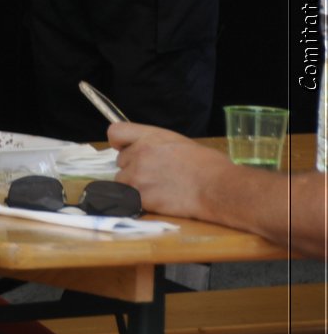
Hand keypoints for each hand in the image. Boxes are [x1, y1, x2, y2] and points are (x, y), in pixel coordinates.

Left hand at [109, 122, 229, 220]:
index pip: (116, 132)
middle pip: (121, 161)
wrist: (218, 188)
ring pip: (122, 182)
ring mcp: (137, 175)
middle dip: (133, 168)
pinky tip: (158, 200)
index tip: (125, 148)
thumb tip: (150, 152)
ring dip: (135, 186)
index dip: (119, 142)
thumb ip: (157, 145)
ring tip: (158, 189)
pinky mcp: (140, 196)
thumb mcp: (180, 143)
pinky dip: (139, 201)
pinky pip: (129, 199)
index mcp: (150, 136)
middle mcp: (139, 153)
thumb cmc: (209, 166)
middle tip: (155, 175)